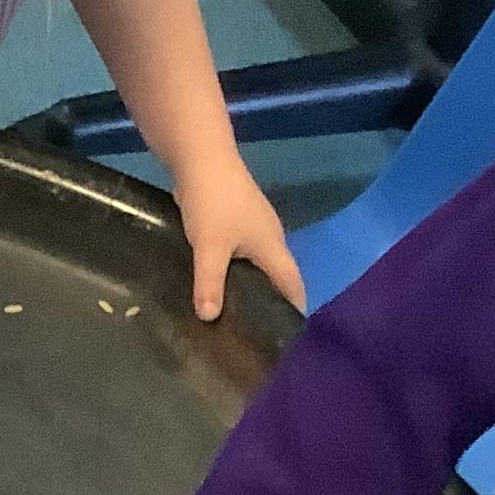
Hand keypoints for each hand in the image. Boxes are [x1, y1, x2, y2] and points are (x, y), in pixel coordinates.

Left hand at [176, 152, 302, 321]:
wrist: (201, 158)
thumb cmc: (214, 203)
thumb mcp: (210, 248)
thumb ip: (210, 284)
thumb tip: (209, 318)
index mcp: (273, 246)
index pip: (293, 285)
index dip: (293, 309)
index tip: (286, 335)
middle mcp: (270, 237)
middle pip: (278, 276)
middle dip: (271, 303)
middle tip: (256, 333)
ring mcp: (254, 226)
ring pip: (258, 264)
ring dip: (251, 286)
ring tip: (236, 315)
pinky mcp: (237, 218)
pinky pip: (241, 253)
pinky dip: (235, 270)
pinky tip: (218, 283)